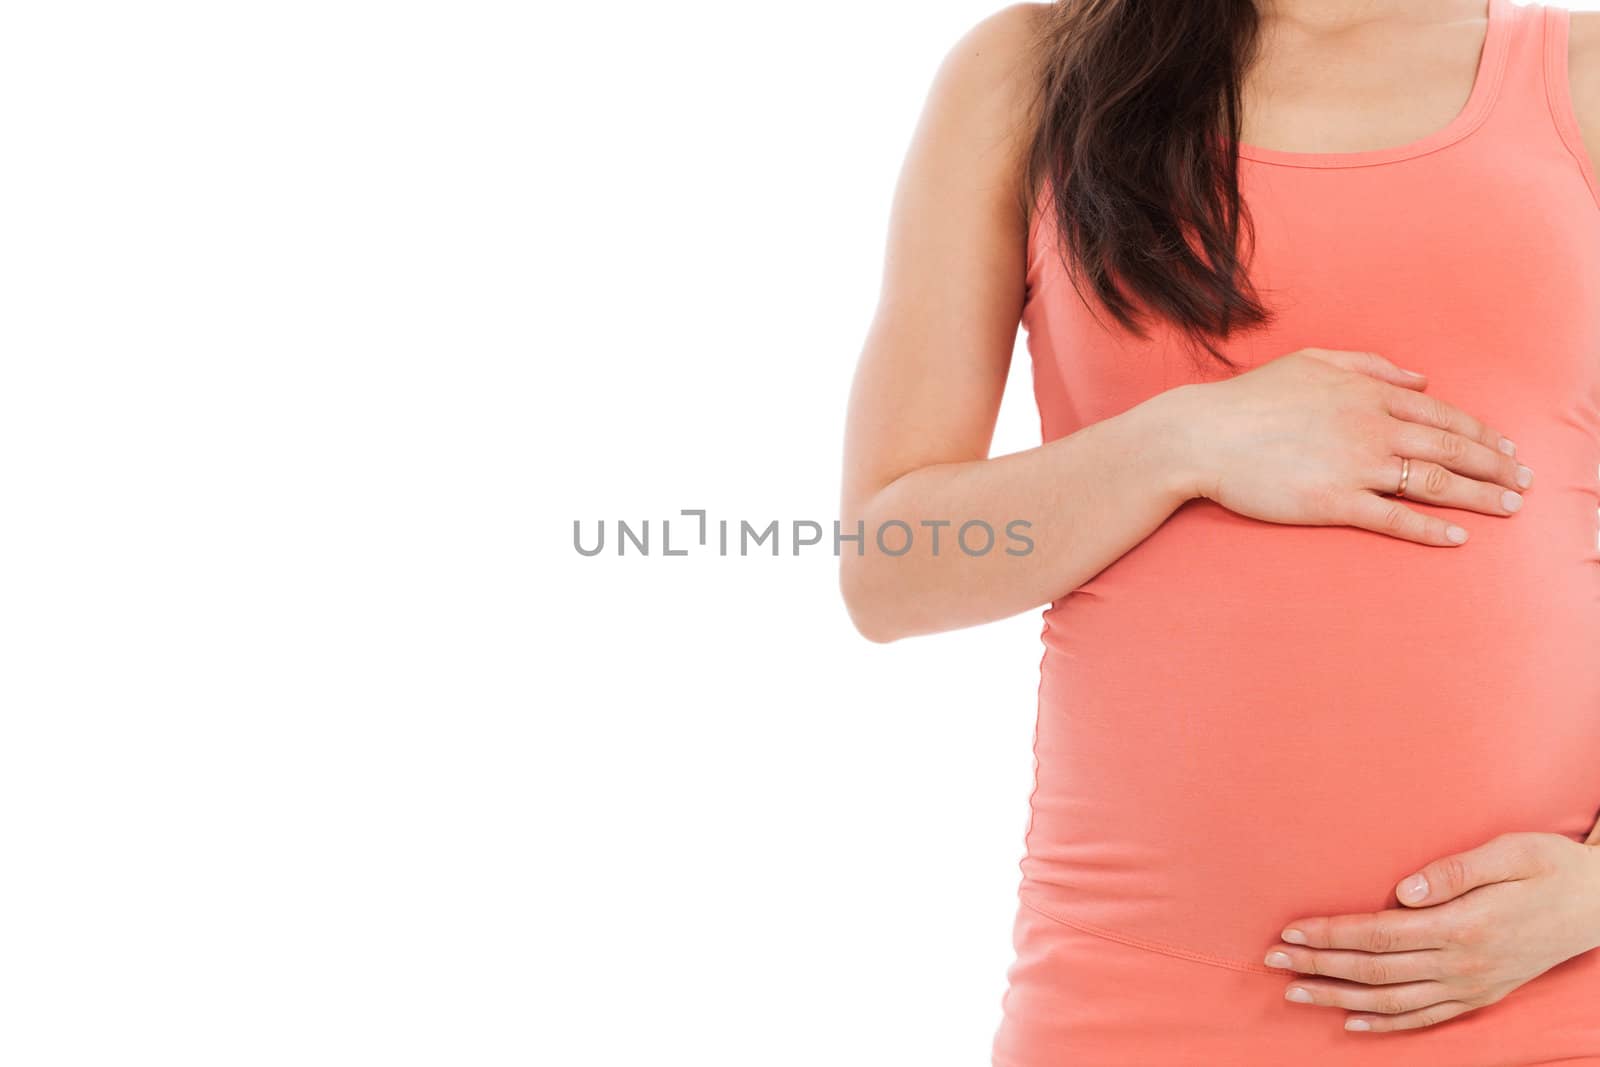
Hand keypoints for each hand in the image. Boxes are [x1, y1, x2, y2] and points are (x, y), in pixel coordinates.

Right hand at [1176, 347, 1534, 546]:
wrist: (1202, 435)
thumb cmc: (1250, 399)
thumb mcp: (1311, 361)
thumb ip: (1369, 364)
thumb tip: (1419, 378)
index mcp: (1368, 392)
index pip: (1442, 413)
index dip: (1480, 433)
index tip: (1505, 449)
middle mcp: (1371, 426)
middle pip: (1451, 447)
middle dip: (1496, 466)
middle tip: (1525, 482)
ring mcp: (1355, 465)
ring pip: (1434, 481)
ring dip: (1480, 495)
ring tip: (1508, 507)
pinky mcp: (1333, 502)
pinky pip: (1395, 518)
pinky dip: (1431, 528)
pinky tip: (1458, 536)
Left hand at [1263, 832, 1599, 1032]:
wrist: (1599, 905)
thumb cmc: (1551, 868)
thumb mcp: (1511, 852)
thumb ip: (1455, 870)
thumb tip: (1403, 889)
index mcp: (1464, 925)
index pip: (1379, 934)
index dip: (1331, 934)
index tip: (1290, 932)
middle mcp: (1463, 964)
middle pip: (1375, 971)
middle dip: (1318, 966)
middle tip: (1272, 961)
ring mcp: (1471, 986)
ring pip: (1392, 1001)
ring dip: (1338, 998)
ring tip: (1295, 993)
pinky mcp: (1480, 996)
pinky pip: (1425, 1018)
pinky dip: (1385, 1025)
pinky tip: (1351, 1023)